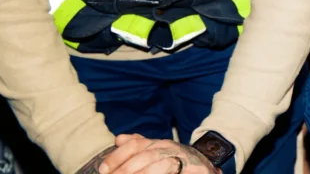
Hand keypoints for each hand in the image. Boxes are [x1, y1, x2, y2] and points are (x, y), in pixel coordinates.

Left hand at [97, 134, 218, 173]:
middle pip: (144, 156)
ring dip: (140, 173)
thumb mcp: (157, 149)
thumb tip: (119, 139)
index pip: (136, 144)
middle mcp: (170, 149)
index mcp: (159, 143)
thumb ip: (139, 144)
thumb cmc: (177, 159)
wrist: (207, 165)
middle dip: (124, 170)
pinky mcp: (194, 170)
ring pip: (157, 166)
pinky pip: (174, 172)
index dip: (118, 157)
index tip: (103, 169)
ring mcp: (183, 160)